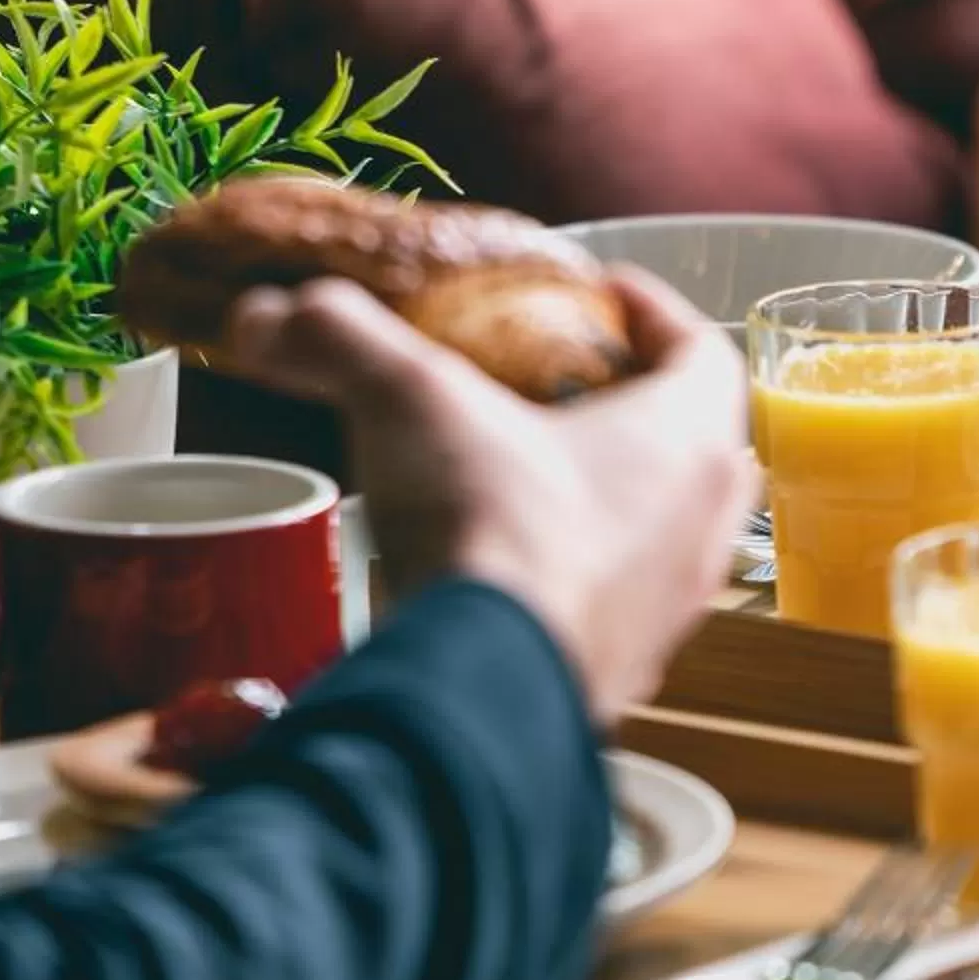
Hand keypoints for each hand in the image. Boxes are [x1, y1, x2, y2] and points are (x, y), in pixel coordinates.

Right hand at [222, 269, 752, 720]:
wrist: (487, 684)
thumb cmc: (491, 532)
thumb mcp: (408, 401)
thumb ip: (344, 342)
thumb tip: (273, 315)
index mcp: (688, 440)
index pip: (705, 352)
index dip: (657, 312)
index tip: (608, 295)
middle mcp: (704, 523)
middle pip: (698, 441)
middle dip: (638, 404)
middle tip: (570, 383)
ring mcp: (675, 603)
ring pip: (667, 526)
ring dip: (615, 493)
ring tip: (535, 471)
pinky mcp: (630, 663)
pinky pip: (622, 600)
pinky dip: (581, 569)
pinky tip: (515, 562)